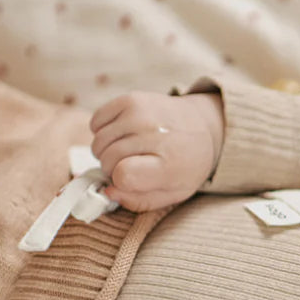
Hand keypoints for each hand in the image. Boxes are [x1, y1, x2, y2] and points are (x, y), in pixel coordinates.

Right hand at [88, 91, 224, 211]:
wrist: (202, 126)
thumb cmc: (185, 165)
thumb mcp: (174, 193)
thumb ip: (140, 200)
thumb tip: (108, 192)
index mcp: (170, 163)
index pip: (124, 174)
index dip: (120, 181)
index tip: (131, 179)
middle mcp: (155, 134)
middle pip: (107, 159)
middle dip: (112, 169)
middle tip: (130, 167)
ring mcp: (141, 113)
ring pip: (98, 142)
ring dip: (106, 152)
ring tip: (127, 152)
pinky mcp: (130, 99)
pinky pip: (96, 122)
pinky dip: (102, 132)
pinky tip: (122, 136)